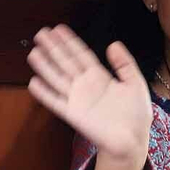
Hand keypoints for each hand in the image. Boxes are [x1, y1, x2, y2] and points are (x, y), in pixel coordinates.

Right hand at [26, 26, 151, 166]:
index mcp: (100, 77)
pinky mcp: (73, 114)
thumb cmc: (136, 114)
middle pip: (66, 63)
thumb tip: (113, 44)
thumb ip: (125, 64)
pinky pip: (55, 101)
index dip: (70, 42)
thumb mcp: (135, 84)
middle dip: (53, 48)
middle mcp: (85, 85)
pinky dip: (44, 93)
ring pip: (57, 78)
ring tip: (34, 52)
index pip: (81, 55)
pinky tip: (33, 83)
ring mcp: (78, 99)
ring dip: (45, 66)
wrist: (132, 140)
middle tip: (41, 33)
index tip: (58, 29)